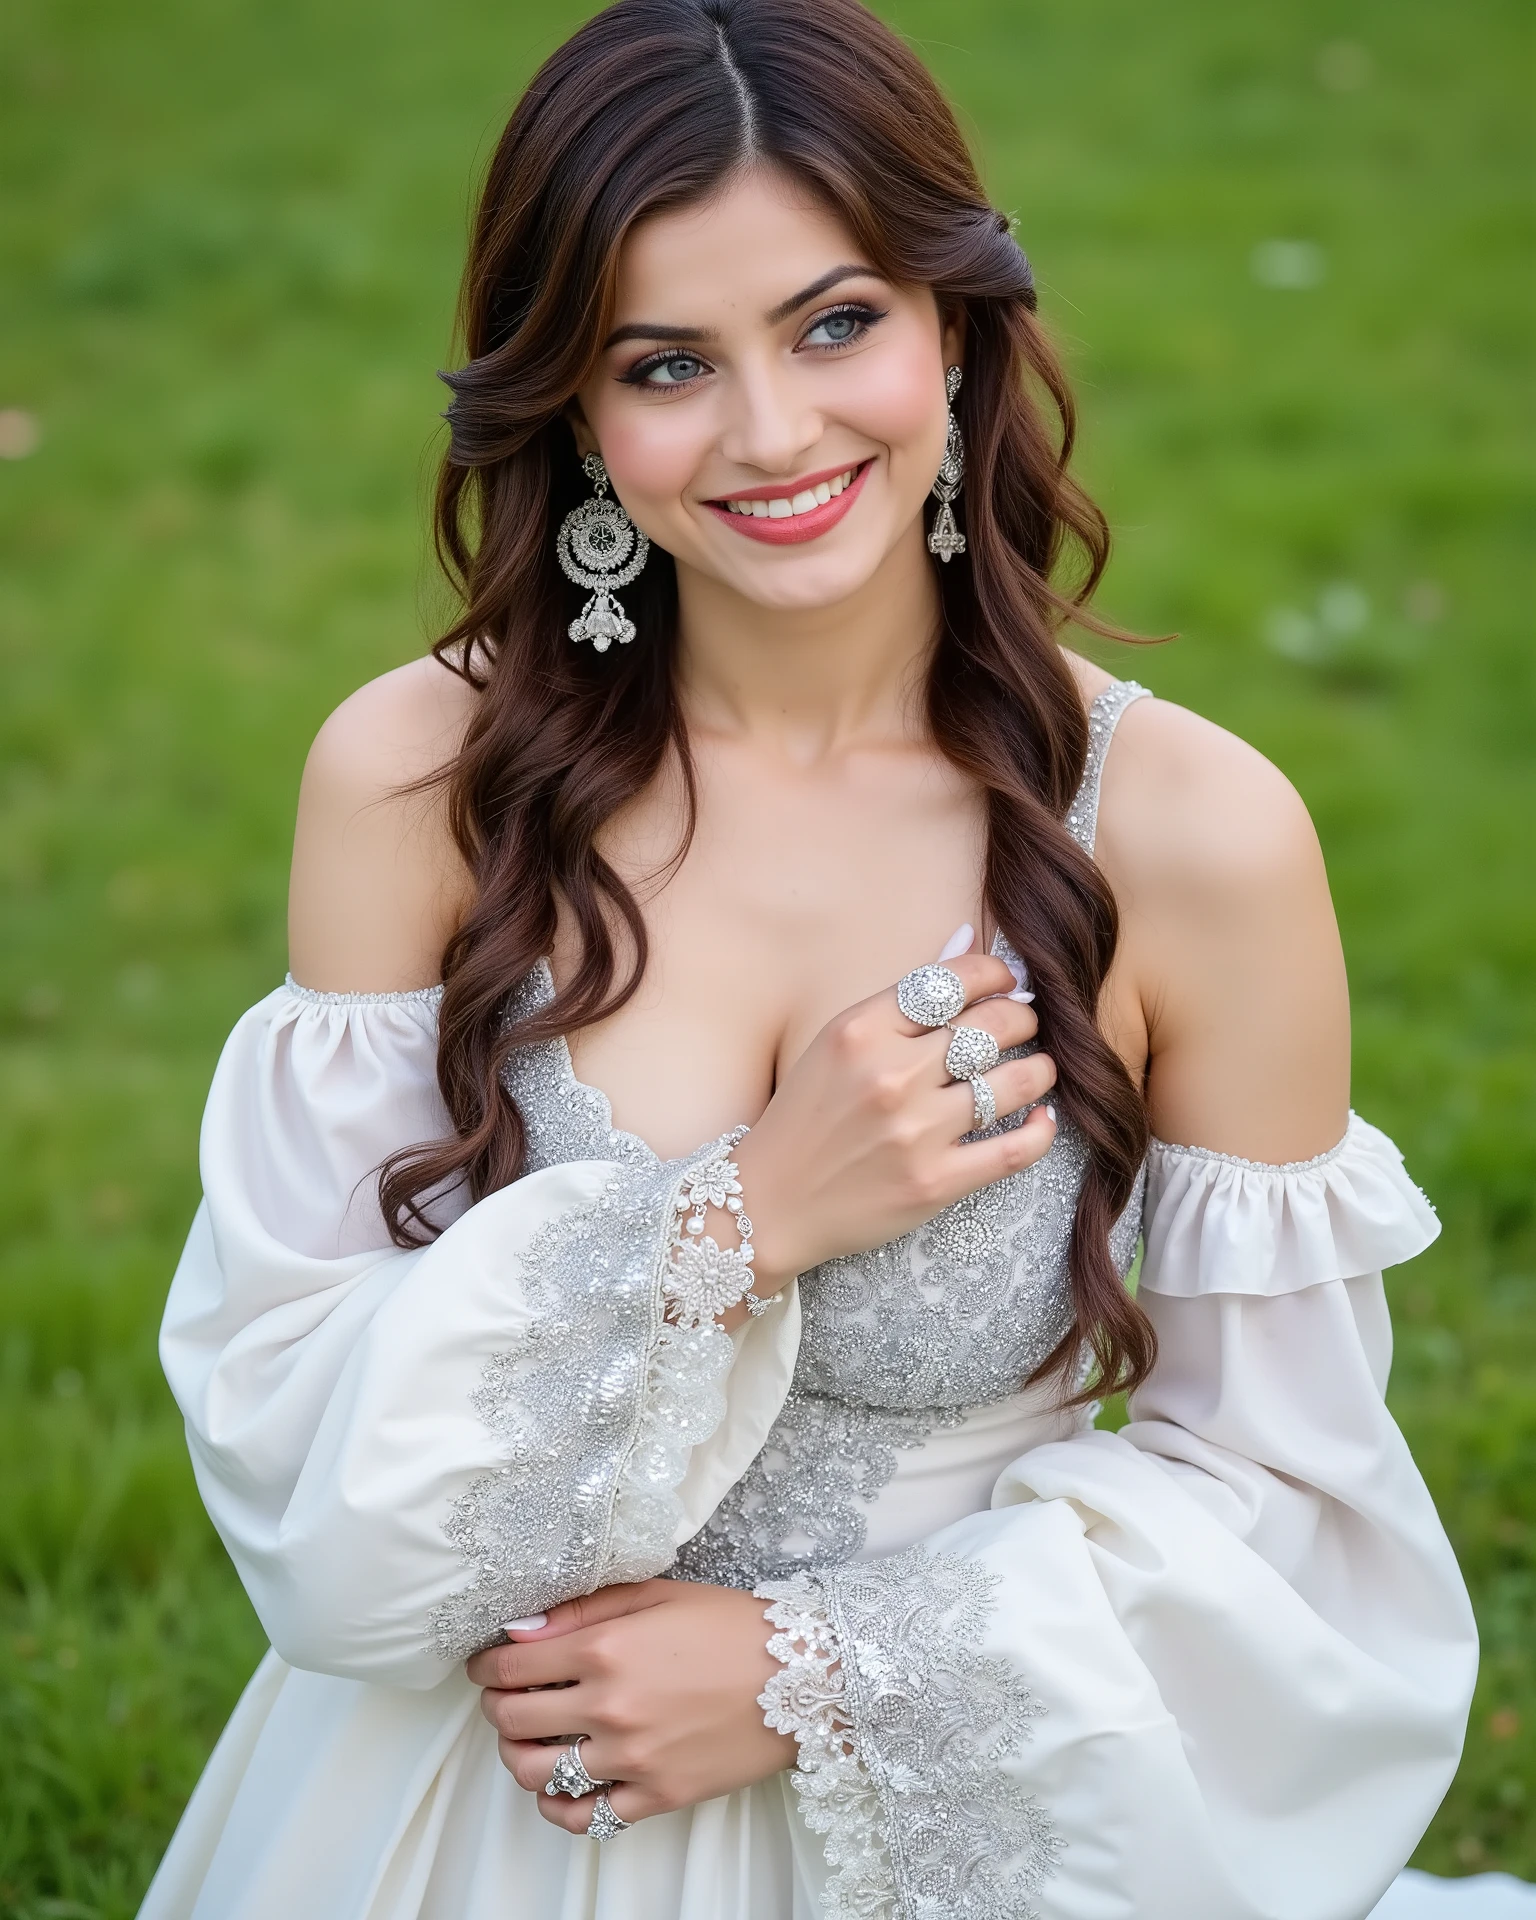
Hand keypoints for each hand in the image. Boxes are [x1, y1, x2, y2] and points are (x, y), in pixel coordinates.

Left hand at [468, 1579, 795, 1831]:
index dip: (487, 1666)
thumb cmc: (732, 1625)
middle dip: (496, 1708)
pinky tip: (560, 1786)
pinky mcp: (657, 1796)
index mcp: (605, 1649)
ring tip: (529, 1742)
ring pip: (536, 1773)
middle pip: (511, 1721)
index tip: (488, 1665)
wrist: (803, 1677)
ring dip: (517, 1756)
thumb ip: (584, 1609)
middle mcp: (609, 1707)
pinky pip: (584, 1817)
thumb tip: (522, 1630)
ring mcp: (631, 1759)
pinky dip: (558, 1806)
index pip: (511, 1665)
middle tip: (506, 1698)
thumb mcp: (657, 1593)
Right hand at [736, 949, 1056, 1290]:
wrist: (769, 1203)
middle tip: (1024, 1025)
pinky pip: (1016, 1149)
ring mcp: (915, 1131)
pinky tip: (1042, 1118)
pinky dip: (1041, 1130)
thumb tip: (969, 940)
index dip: (996, 975)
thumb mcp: (837, 1042)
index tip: (1007, 982)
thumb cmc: (805, 1117)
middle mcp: (890, 1075)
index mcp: (861, 1031)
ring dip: (1040, 1069)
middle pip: (993, 1026)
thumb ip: (904, 997)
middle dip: (1023, 1018)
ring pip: (1016, 1082)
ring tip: (1039, 1068)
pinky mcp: (935, 1182)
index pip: (953, 982)